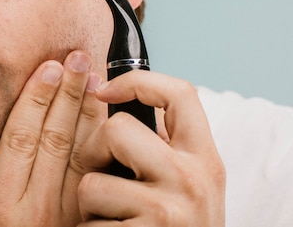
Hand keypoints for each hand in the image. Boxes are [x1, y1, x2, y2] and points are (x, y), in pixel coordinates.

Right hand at [0, 51, 103, 225]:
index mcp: (1, 209)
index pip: (19, 140)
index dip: (34, 100)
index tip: (47, 68)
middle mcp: (37, 210)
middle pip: (54, 139)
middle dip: (67, 93)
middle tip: (77, 58)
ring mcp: (67, 216)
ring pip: (82, 153)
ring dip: (88, 111)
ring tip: (94, 76)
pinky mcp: (85, 219)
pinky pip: (96, 173)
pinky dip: (100, 139)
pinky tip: (104, 115)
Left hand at [77, 70, 224, 225]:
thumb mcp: (188, 184)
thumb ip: (163, 146)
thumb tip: (111, 94)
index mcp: (205, 159)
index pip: (181, 93)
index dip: (137, 80)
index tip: (104, 88)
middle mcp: (193, 180)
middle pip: (116, 129)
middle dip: (96, 152)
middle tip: (107, 177)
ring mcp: (167, 213)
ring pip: (91, 181)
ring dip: (90, 204)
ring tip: (115, 219)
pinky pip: (87, 223)